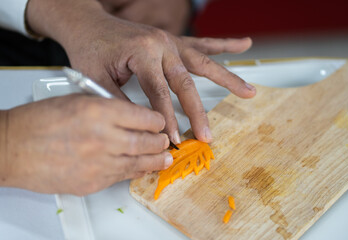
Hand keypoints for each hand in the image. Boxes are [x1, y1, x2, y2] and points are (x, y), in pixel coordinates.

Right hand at [0, 95, 170, 194]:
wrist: (12, 148)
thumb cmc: (38, 122)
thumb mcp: (77, 100)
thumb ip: (107, 107)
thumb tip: (131, 115)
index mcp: (100, 111)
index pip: (144, 117)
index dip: (156, 120)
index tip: (159, 122)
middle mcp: (104, 137)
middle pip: (147, 141)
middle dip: (160, 141)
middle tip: (165, 141)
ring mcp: (100, 162)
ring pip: (140, 161)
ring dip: (156, 160)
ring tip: (165, 159)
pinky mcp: (94, 182)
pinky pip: (123, 176)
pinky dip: (136, 171)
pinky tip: (143, 168)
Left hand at [27, 0, 255, 144]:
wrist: (88, 23)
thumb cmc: (90, 48)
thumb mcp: (97, 77)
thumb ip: (121, 101)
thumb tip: (142, 125)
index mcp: (143, 52)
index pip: (160, 93)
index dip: (168, 119)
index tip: (175, 140)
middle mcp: (161, 44)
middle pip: (186, 83)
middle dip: (198, 112)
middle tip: (207, 134)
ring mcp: (170, 41)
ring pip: (204, 62)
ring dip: (228, 78)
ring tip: (249, 91)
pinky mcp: (172, 41)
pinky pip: (202, 43)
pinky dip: (224, 45)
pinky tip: (243, 44)